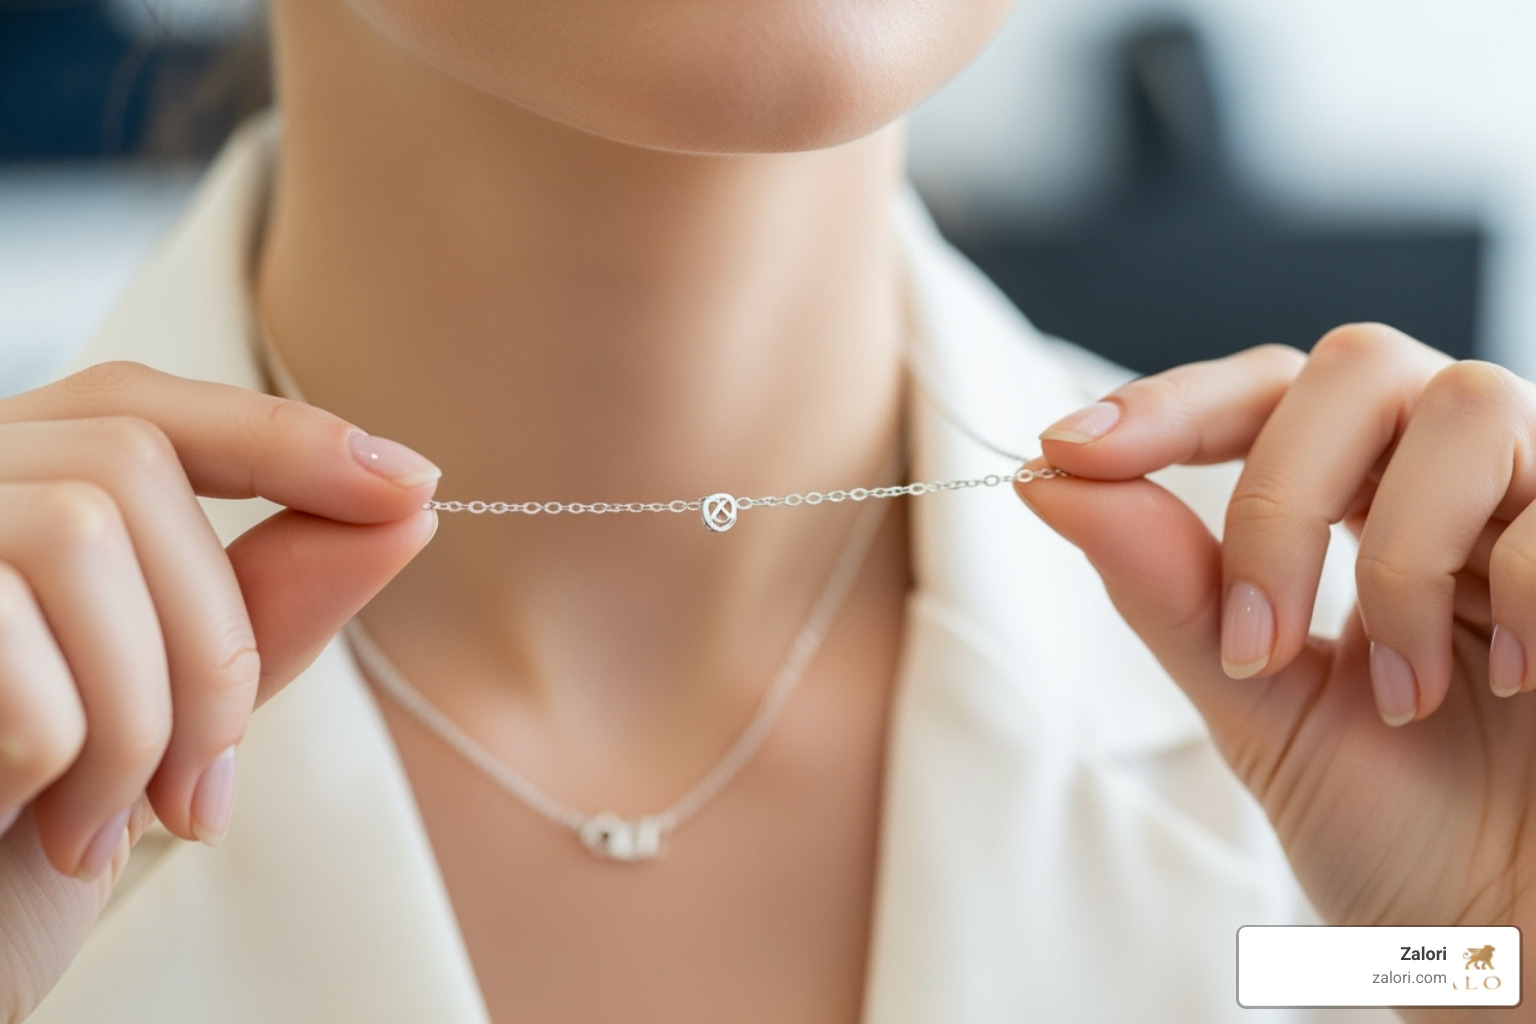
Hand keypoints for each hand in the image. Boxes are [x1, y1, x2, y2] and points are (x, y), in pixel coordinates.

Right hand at [0, 361, 438, 1022]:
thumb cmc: (29, 835)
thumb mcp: (170, 710)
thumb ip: (270, 604)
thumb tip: (402, 508)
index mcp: (8, 497)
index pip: (143, 408)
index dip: (282, 438)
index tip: (409, 487)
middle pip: (130, 469)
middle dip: (213, 638)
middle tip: (207, 784)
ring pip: (80, 537)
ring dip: (147, 711)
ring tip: (125, 821)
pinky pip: (14, 640)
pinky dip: (72, 758)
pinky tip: (52, 828)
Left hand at [1017, 325, 1535, 1014]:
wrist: (1519, 939)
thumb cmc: (1403, 826)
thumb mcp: (1259, 703)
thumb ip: (1169, 588)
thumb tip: (1045, 479)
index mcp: (1362, 499)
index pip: (1263, 394)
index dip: (1169, 403)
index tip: (1068, 452)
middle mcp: (1453, 476)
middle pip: (1353, 367)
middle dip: (1277, 498)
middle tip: (1258, 644)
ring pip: (1463, 405)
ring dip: (1398, 557)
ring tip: (1403, 691)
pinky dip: (1512, 589)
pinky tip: (1506, 680)